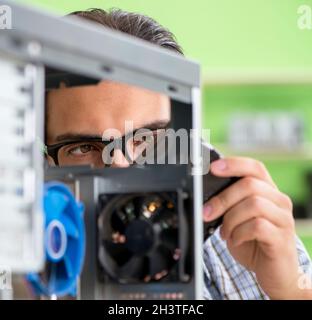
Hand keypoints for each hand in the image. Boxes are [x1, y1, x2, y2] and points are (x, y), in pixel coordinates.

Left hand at [203, 157, 307, 298]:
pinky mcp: (283, 238)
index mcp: (268, 191)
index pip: (254, 167)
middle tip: (207, 213)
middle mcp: (279, 201)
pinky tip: (235, 240)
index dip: (233, 164)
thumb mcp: (237, 219)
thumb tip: (204, 196)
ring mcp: (283, 218)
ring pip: (253, 204)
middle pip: (249, 185)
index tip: (213, 168)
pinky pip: (258, 226)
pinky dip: (239, 233)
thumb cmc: (252, 242)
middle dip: (222, 199)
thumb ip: (229, 205)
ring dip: (231, 219)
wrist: (274, 273)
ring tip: (225, 233)